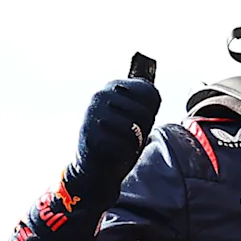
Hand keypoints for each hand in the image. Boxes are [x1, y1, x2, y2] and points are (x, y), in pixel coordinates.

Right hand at [71, 75, 163, 195]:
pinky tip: (114, 152)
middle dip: (143, 130)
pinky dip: (123, 153)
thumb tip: (148, 74)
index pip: (149, 93)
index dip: (150, 112)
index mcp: (114, 86)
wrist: (92, 167)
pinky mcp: (90, 133)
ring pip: (132, 129)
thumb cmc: (118, 139)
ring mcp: (94, 113)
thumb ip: (142, 98)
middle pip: (143, 113)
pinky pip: (121, 144)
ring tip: (123, 143)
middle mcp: (102, 95)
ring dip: (133, 143)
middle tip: (131, 137)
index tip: (139, 120)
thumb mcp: (131, 114)